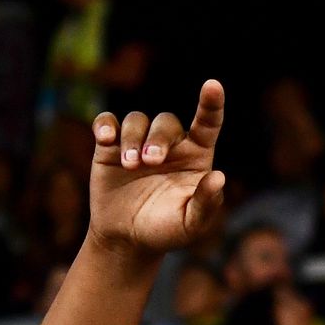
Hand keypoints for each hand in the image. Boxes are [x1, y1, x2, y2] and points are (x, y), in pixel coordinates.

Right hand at [88, 81, 228, 257]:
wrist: (127, 239)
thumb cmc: (167, 230)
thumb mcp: (191, 223)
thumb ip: (207, 202)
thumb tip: (218, 177)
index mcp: (197, 156)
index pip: (208, 123)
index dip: (211, 103)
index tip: (212, 85)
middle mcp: (170, 145)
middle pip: (166, 122)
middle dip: (157, 139)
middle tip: (149, 162)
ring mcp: (138, 143)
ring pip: (137, 120)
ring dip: (133, 137)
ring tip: (130, 164)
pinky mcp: (110, 148)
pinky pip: (107, 122)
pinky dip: (105, 125)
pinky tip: (105, 138)